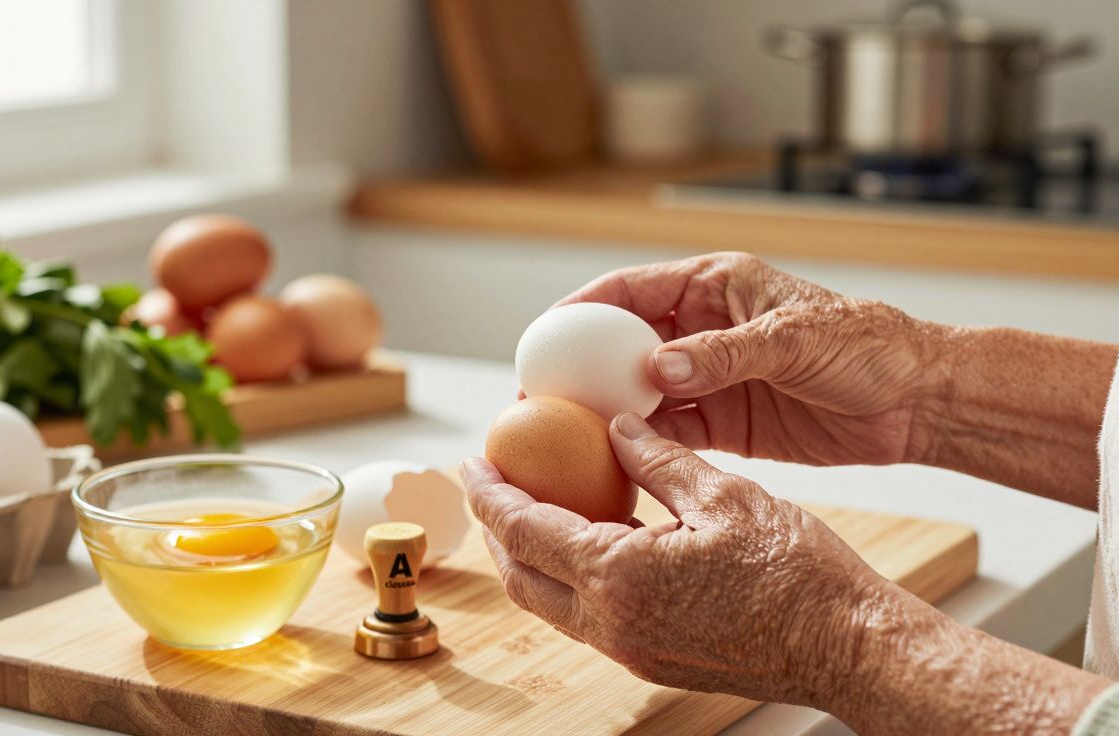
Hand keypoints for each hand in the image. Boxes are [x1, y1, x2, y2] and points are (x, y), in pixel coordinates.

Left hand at [462, 412, 889, 705]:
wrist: (847, 647)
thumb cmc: (798, 573)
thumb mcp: (724, 495)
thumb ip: (658, 460)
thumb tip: (618, 427)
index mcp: (620, 578)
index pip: (525, 530)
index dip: (490, 493)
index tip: (472, 460)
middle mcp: (612, 624)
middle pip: (521, 575)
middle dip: (496, 527)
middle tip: (491, 480)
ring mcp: (630, 651)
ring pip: (549, 602)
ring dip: (528, 555)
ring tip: (531, 505)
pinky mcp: (651, 660)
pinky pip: (586, 617)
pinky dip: (568, 575)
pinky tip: (589, 539)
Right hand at [556, 252, 948, 466]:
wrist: (916, 402)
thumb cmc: (868, 346)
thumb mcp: (795, 339)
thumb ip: (724, 354)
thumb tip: (656, 367)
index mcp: (715, 286)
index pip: (631, 290)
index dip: (583, 308)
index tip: (546, 335)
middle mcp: (702, 330)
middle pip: (622, 344)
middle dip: (581, 368)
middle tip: (543, 396)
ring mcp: (709, 378)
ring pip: (638, 391)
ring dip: (606, 410)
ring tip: (567, 434)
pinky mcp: (723, 422)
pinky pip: (669, 432)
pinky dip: (641, 444)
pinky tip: (614, 459)